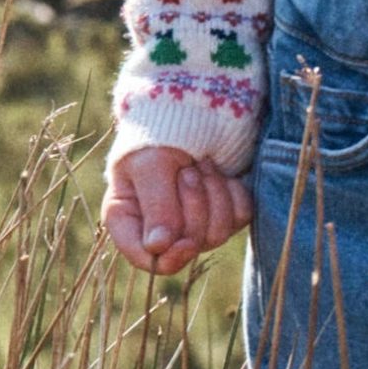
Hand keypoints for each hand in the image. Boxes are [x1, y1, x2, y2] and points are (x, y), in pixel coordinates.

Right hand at [104, 144, 251, 278]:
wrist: (193, 109)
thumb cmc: (159, 134)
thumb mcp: (150, 164)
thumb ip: (155, 206)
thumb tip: (158, 248)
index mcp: (127, 220)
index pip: (146, 259)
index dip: (169, 258)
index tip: (186, 242)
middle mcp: (159, 229)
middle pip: (188, 245)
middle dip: (193, 203)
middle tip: (186, 169)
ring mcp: (194, 223)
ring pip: (217, 234)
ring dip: (213, 193)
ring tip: (201, 164)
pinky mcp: (224, 212)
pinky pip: (240, 217)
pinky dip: (233, 192)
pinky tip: (220, 172)